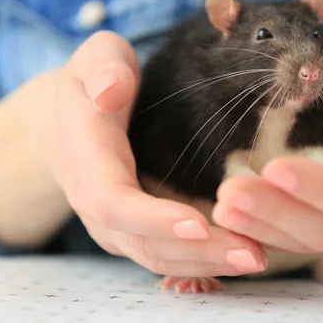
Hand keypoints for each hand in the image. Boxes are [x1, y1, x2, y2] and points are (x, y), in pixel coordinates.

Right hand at [51, 31, 267, 275]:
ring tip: (256, 258)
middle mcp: (95, 204)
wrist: (66, 124)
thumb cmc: (93, 84)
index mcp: (85, 159)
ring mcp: (112, 224)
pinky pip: (164, 255)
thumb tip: (110, 91)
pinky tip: (238, 256)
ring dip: (206, 263)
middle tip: (252, 254)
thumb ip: (103, 66)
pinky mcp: (131, 232)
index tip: (200, 224)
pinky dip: (200, 262)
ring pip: (156, 257)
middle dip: (197, 252)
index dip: (154, 219)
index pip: (114, 202)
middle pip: (143, 243)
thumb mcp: (95, 58)